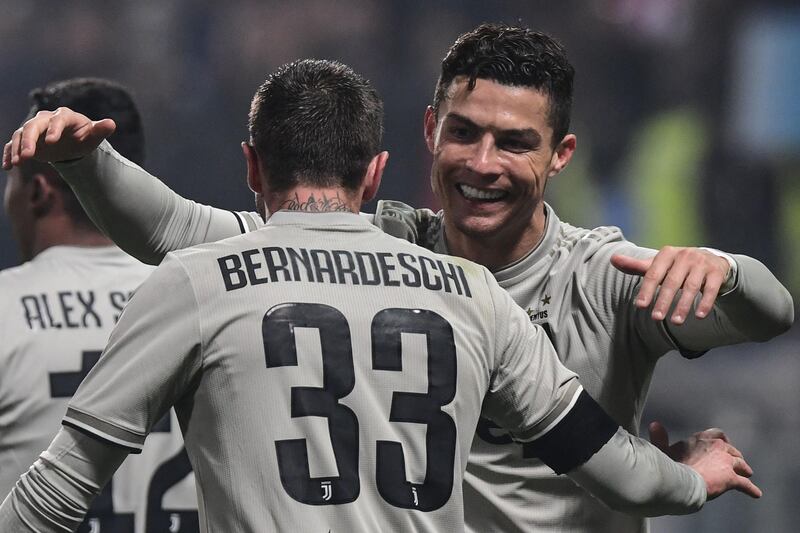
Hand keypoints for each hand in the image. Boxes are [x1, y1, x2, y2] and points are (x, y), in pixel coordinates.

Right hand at [3, 107, 115, 169]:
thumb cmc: (85, 137)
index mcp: (65, 116)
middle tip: (27, 156)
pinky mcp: (25, 139)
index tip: (51, 142)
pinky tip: (7, 166)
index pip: (58, 120)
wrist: (73, 142)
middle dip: (29, 140)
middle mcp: (46, 119)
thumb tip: (111, 124)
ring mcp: (34, 128)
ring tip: (18, 163)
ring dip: (17, 148)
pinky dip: (9, 153)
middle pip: (34, 126)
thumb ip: (100, 130)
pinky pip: (13, 144)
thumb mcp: (93, 136)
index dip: (54, 129)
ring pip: (21, 134)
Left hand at [611, 246, 729, 323]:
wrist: (710, 260)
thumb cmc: (677, 266)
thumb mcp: (658, 265)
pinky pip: (711, 289)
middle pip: (671, 282)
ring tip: (676, 322)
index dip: (646, 290)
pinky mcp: (717, 271)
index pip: (653, 274)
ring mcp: (702, 262)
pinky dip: (705, 303)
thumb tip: (612, 259)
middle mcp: (684, 255)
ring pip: (691, 287)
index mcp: (666, 253)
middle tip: (656, 318)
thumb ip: (636, 266)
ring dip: (683, 305)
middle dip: (663, 301)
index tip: (639, 306)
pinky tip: (699, 316)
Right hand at [648, 421, 760, 499]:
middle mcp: (717, 446)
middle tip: (737, 461)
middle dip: (735, 455)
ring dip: (744, 468)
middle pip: (731, 449)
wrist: (679, 480)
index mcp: (701, 439)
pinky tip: (756, 493)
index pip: (716, 434)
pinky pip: (745, 484)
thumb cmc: (668, 465)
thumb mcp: (661, 450)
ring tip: (748, 473)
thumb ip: (660, 437)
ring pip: (740, 464)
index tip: (724, 443)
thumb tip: (655, 424)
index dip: (722, 440)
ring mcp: (726, 462)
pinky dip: (751, 489)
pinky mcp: (731, 478)